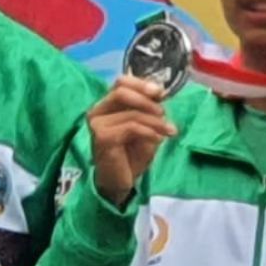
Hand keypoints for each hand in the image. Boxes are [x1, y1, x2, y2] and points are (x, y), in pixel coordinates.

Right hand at [89, 76, 176, 206]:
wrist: (119, 183)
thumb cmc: (130, 155)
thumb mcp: (145, 127)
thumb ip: (149, 108)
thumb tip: (160, 91)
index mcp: (106, 105)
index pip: (121, 82)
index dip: (142, 84)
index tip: (161, 93)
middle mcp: (97, 111)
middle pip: (121, 91)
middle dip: (147, 100)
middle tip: (163, 113)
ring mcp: (97, 124)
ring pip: (131, 112)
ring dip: (155, 121)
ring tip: (168, 131)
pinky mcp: (102, 137)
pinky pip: (131, 127)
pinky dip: (150, 132)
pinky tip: (159, 140)